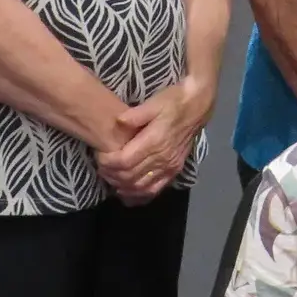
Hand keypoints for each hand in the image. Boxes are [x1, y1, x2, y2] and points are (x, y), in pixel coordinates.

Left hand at [96, 76, 214, 204]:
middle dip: (111, 175)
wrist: (197, 107)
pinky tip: (128, 192)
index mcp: (154, 141)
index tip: (99, 155)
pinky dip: (139, 195)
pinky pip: (155, 190)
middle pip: (130, 177)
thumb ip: (136, 114)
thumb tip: (119, 121)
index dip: (108, 162)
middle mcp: (162, 158)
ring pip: (141, 187)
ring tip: (111, 178)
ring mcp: (169, 167)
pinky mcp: (174, 171)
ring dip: (122, 186)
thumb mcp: (154, 102)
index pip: (124, 161)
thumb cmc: (173, 101)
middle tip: (101, 167)